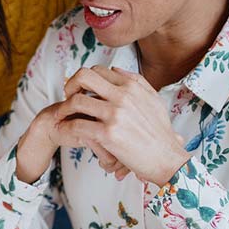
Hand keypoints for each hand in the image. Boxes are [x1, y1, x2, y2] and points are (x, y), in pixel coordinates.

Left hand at [53, 66, 190, 183]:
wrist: (167, 159)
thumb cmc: (160, 133)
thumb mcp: (154, 101)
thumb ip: (136, 82)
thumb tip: (115, 69)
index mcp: (132, 86)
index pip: (98, 71)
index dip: (84, 79)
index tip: (78, 90)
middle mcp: (123, 96)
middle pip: (83, 77)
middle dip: (70, 85)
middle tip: (66, 97)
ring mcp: (115, 114)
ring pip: (76, 101)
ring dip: (64, 108)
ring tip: (62, 116)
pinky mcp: (108, 134)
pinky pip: (77, 125)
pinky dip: (66, 127)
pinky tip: (64, 131)